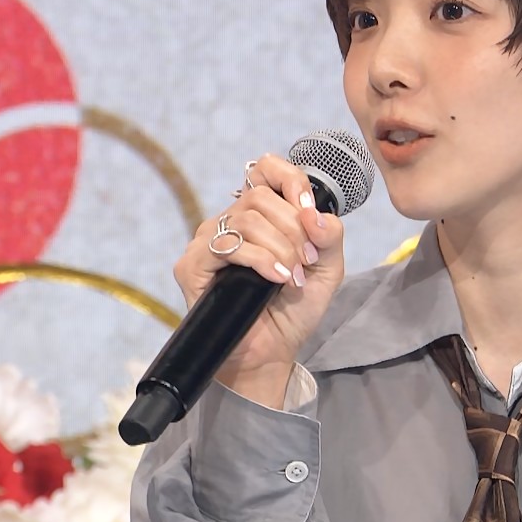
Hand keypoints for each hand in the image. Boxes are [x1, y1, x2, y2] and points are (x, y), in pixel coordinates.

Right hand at [173, 154, 344, 392]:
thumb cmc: (293, 309)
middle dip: (293, 228)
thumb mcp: (326, 268)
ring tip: (293, 277)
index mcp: (258, 215)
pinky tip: (278, 279)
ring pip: (247, 219)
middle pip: (260, 197)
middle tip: (306, 260)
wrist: (271, 352)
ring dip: (281, 248)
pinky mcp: (192, 265)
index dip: (291, 180)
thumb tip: (315, 213)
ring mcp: (207, 242)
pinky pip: (229, 246)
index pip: (265, 169)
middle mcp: (229, 222)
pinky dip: (262, 260)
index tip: (309, 210)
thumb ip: (329, 236)